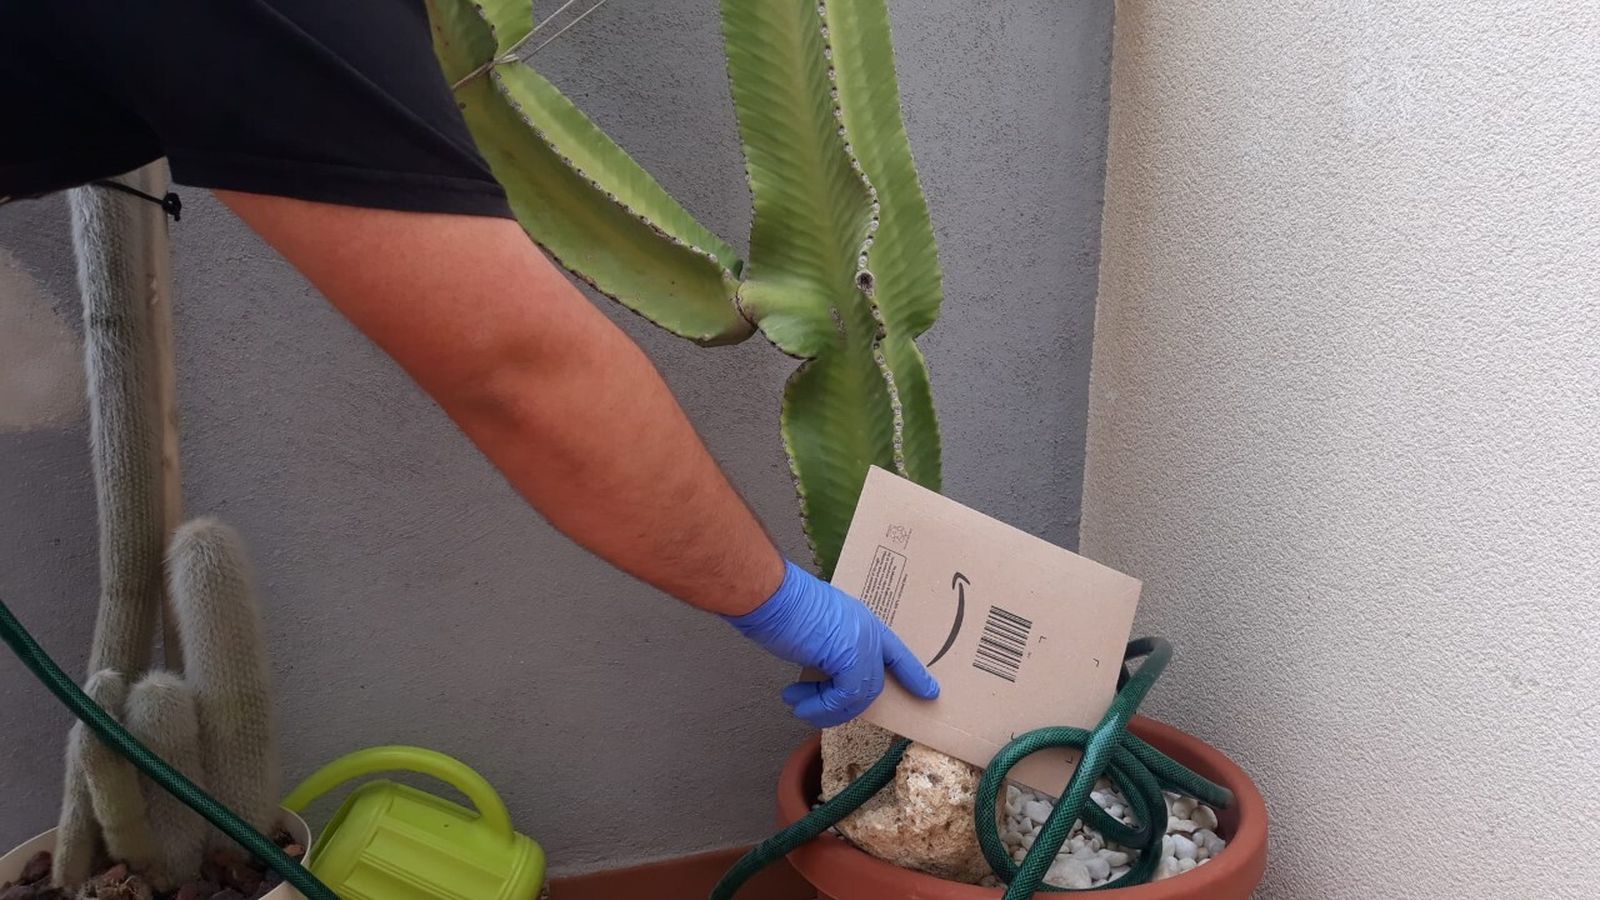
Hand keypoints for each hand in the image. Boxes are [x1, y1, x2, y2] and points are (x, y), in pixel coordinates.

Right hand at [723, 560, 939, 726]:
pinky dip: (820, 707)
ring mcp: (861, 643)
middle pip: (871, 683)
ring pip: (859, 695)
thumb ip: (829, 649)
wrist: (770, 595)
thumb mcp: (814, 630)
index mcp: (862, 621)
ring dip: (825, 709)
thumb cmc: (780, 605)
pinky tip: (797, 701)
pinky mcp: (850, 657)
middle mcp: (867, 631)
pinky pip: (843, 697)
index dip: (913, 673)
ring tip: (799, 706)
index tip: (931, 692)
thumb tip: (825, 678)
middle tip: (809, 707)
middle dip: (841, 705)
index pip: (895, 652)